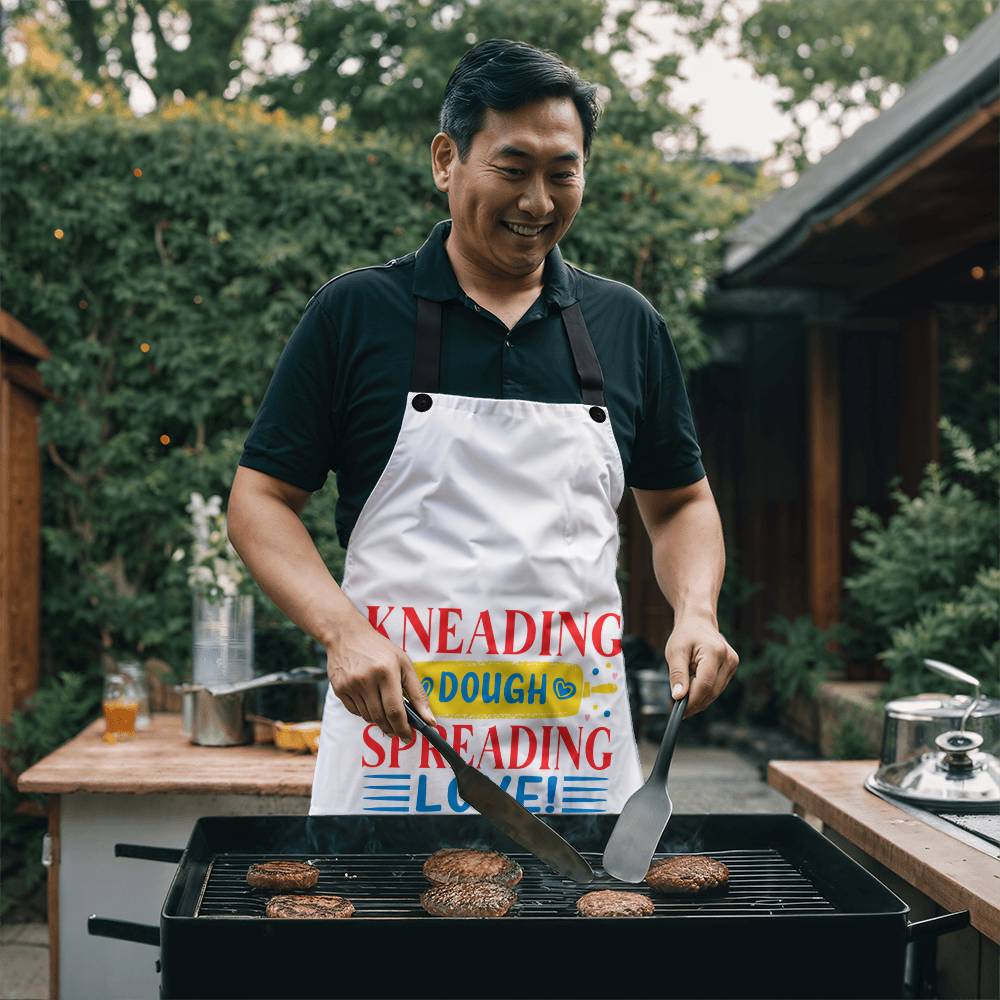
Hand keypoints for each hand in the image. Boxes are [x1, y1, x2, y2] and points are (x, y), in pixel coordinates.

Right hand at [326, 622, 435, 739]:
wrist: (347, 635)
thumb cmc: (380, 649)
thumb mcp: (404, 664)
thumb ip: (418, 693)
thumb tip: (429, 720)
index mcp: (386, 672)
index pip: (395, 710)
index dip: (403, 728)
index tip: (409, 736)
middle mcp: (367, 680)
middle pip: (381, 717)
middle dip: (392, 729)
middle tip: (399, 731)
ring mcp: (351, 685)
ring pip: (368, 717)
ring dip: (379, 720)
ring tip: (385, 710)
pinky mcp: (339, 689)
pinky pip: (356, 712)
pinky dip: (366, 712)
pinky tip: (370, 700)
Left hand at [664, 614, 738, 718]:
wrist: (698, 622)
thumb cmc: (685, 635)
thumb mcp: (675, 652)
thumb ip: (677, 674)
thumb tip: (678, 697)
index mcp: (715, 652)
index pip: (705, 685)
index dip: (692, 701)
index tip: (678, 711)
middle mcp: (729, 659)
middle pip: (712, 691)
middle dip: (694, 702)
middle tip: (676, 706)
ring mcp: (733, 664)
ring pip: (715, 692)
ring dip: (699, 696)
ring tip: (683, 688)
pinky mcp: (732, 668)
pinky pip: (717, 687)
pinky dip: (704, 690)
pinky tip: (693, 684)